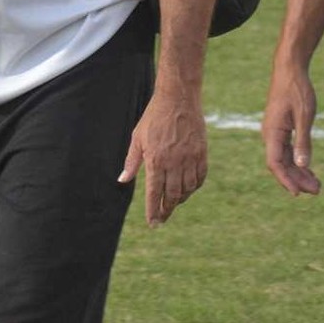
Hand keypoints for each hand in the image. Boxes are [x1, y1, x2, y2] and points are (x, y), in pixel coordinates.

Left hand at [118, 88, 206, 225]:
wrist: (178, 99)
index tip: (153, 223)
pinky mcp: (201, 153)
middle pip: (172, 195)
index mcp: (156, 160)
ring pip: (187, 189)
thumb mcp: (137, 138)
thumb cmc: (154, 117)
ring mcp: (189, 158)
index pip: (154, 193)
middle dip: (166, 210)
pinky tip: (188, 189)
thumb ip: (131, 161)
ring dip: (180, 200)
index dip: (154, 211)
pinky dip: (194, 187)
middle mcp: (174, 162)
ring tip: (173, 203)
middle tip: (162, 218)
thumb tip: (122, 180)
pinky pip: (200, 177)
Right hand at [263, 63, 320, 195]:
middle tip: (317, 191)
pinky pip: (287, 151)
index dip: (286, 180)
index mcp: (272, 132)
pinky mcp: (281, 129)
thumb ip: (303, 141)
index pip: (275, 163)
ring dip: (299, 173)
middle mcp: (270, 134)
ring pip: (285, 159)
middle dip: (297, 180)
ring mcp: (275, 132)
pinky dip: (298, 161)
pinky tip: (309, 169)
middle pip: (281, 165)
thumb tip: (302, 166)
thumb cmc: (297, 89)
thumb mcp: (304, 116)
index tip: (298, 193)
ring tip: (317, 185)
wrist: (290, 69)